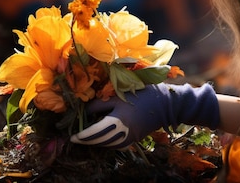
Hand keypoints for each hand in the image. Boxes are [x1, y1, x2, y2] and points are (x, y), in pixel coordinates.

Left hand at [70, 83, 218, 148]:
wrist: (167, 104)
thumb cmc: (143, 94)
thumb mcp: (120, 95)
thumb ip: (101, 104)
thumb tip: (85, 112)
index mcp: (119, 121)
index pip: (95, 132)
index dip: (82, 135)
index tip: (72, 136)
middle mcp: (123, 133)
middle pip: (99, 141)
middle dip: (86, 141)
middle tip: (75, 138)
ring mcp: (129, 138)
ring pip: (107, 145)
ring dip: (95, 142)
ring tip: (85, 138)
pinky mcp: (133, 139)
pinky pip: (115, 144)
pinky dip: (105, 142)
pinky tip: (100, 137)